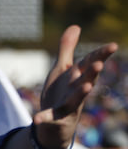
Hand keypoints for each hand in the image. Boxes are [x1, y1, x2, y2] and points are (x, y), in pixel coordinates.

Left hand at [34, 26, 116, 148]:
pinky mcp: (55, 118)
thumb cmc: (60, 92)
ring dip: (81, 93)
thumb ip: (67, 49)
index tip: (113, 46)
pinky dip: (44, 118)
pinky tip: (36, 118)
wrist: (54, 123)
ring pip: (76, 99)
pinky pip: (49, 118)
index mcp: (78, 76)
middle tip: (100, 64)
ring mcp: (67, 105)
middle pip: (86, 79)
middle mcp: (76, 90)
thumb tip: (75, 26)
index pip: (90, 63)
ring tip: (87, 87)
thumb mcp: (62, 69)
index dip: (101, 55)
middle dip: (93, 72)